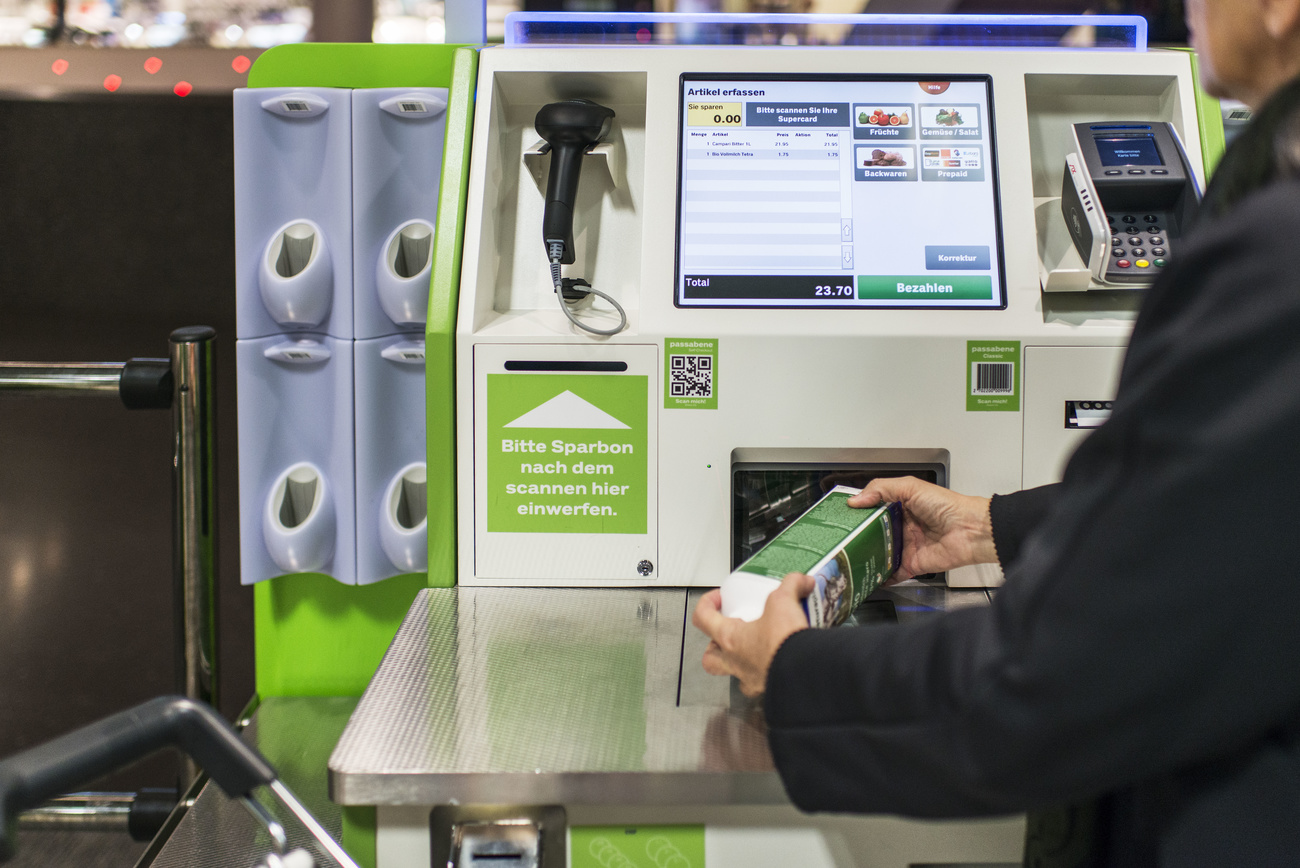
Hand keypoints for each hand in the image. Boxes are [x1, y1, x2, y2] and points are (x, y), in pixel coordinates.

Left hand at [693, 573, 813, 696]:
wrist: (803, 673)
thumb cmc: (783, 643)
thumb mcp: (784, 602)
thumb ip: (791, 586)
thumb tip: (801, 580)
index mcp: (730, 637)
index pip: (703, 618)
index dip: (706, 603)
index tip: (719, 598)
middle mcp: (735, 661)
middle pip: (710, 656)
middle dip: (715, 644)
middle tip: (728, 632)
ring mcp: (749, 678)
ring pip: (732, 673)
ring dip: (739, 661)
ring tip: (753, 648)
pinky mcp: (767, 688)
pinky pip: (759, 683)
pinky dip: (764, 672)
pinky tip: (776, 663)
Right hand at [848, 477, 995, 579]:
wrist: (970, 531)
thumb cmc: (947, 506)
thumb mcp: (911, 487)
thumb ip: (881, 489)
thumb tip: (855, 500)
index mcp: (900, 506)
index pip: (873, 509)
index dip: (857, 512)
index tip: (839, 517)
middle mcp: (901, 527)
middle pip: (873, 533)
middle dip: (857, 537)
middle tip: (837, 540)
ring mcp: (905, 547)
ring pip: (879, 553)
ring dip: (866, 556)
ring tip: (845, 559)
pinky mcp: (911, 565)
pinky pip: (892, 574)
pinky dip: (880, 578)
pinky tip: (865, 578)